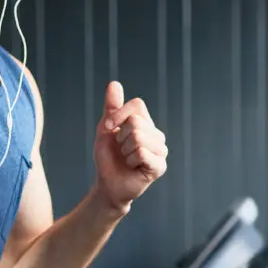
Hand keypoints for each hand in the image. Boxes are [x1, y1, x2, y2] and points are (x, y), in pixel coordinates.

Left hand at [93, 81, 167, 210]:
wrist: (108, 184)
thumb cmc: (109, 157)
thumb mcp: (106, 129)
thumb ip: (112, 107)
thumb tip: (114, 83)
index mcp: (146, 123)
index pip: (137, 105)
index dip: (118, 115)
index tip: (108, 129)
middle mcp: (157, 135)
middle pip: (136, 122)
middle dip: (120, 137)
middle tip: (121, 150)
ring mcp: (161, 151)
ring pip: (138, 137)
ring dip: (124, 150)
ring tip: (127, 159)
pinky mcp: (159, 166)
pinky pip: (142, 152)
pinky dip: (130, 160)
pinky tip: (132, 167)